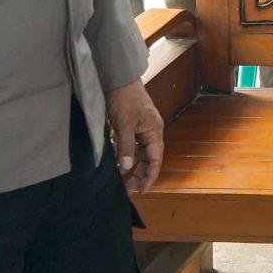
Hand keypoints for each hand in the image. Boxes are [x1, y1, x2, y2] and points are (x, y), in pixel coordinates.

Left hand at [105, 79, 164, 194]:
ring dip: (133, 168)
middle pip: (148, 159)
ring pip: (140, 154)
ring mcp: (141, 130)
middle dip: (140, 175)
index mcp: (154, 132)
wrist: (118, 80)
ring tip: (122, 182)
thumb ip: (125, 147)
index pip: (155, 160)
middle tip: (128, 191)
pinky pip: (131, 147)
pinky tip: (117, 165)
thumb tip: (126, 168)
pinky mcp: (131, 127)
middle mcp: (150, 133)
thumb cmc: (124, 100)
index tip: (141, 191)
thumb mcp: (124, 125)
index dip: (149, 176)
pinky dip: (126, 157)